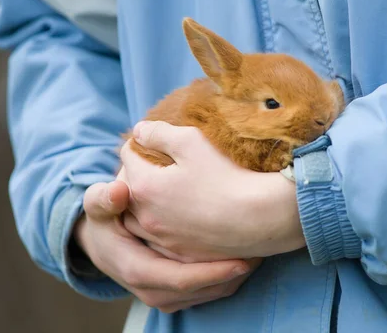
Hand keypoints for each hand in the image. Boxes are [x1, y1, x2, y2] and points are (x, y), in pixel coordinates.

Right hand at [73, 180, 261, 312]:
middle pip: (203, 291)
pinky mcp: (176, 295)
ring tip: (261, 253)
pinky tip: (247, 257)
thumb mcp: (99, 203)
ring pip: (210, 295)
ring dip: (237, 278)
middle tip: (262, 252)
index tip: (243, 258)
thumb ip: (105, 198)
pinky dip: (229, 278)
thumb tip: (118, 191)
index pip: (181, 278)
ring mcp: (164, 297)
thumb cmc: (105, 218)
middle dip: (234, 274)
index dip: (213, 270)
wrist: (101, 242)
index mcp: (136, 270)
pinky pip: (210, 293)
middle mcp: (151, 291)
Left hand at [119, 121, 305, 262]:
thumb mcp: (191, 141)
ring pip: (139, 220)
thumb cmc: (226, 175)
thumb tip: (139, 131)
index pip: (128, 156)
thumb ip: (159, 133)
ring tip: (164, 193)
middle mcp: (146, 217)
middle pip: (128, 190)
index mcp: (144, 186)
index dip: (141, 143)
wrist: (259, 218)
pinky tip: (181, 217)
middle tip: (157, 164)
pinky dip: (163, 226)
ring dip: (145, 204)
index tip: (156, 141)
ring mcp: (163, 240)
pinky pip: (160, 240)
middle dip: (137, 174)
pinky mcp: (180, 255)